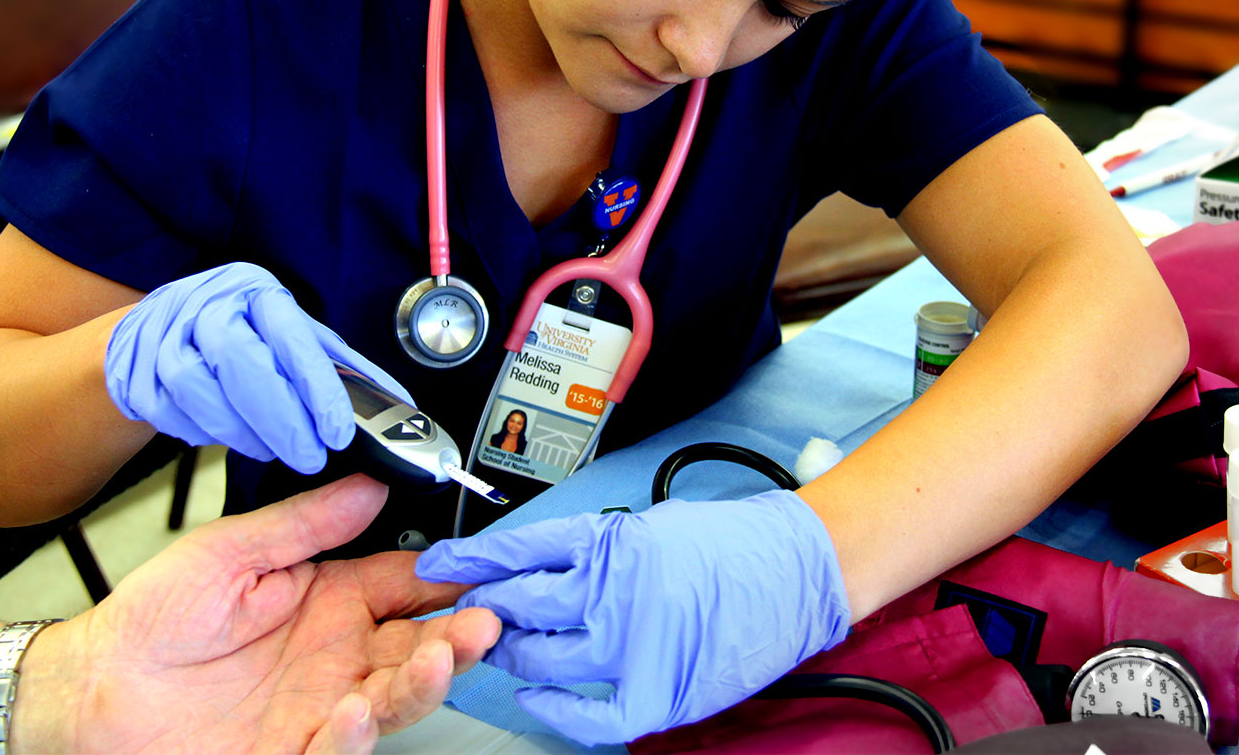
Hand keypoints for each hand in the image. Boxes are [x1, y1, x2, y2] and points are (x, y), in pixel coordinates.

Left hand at [21, 475, 499, 754]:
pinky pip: (339, 748)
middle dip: (460, 634)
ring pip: (395, 696)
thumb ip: (305, 522)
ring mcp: (321, 704)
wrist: (90, 686)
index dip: (448, 575)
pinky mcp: (294, 750)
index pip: (408, 581)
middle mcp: (336, 653)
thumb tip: (370, 486)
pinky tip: (358, 708)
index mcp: (331, 597)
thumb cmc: (151, 618)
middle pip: (419, 643)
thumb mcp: (232, 550)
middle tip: (486, 620)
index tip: (481, 566)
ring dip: (426, 680)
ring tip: (440, 658)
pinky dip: (355, 734)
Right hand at [105, 262, 411, 472]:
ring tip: (268, 448)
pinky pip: (174, 413)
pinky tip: (224, 432)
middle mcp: (210, 305)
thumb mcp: (294, 337)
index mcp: (258, 293)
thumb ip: (342, 368)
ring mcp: (166, 336)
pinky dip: (205, 432)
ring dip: (243, 433)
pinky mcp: (136, 371)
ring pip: (204, 393)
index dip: (318, 390)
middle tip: (309, 456)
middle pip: (245, 364)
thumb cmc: (240, 332)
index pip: (294, 339)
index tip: (338, 433)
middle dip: (282, 421)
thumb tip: (398, 403)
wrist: (157, 330)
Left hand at [415, 490, 850, 744]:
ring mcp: (635, 645)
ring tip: (504, 647)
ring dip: (514, 653)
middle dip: (486, 610)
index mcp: (612, 542)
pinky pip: (588, 713)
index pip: (522, 551)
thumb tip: (541, 567)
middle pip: (522, 606)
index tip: (440, 563)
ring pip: (544, 657)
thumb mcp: (649, 524)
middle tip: (470, 612)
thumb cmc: (731, 544)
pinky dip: (555, 708)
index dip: (473, 559)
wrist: (798, 570)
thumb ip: (595, 547)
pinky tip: (538, 696)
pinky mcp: (659, 691)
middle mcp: (615, 592)